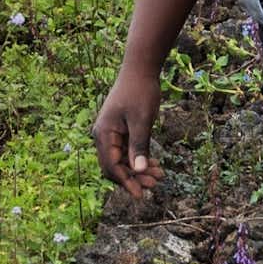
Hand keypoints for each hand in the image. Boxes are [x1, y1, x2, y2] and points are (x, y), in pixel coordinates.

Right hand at [94, 61, 164, 201]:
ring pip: (122, 159)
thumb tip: (138, 171)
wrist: (140, 69)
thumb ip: (139, 146)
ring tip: (159, 176)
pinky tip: (155, 165)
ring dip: (139, 169)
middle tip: (154, 185)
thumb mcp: (142, 121)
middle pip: (115, 166)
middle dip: (134, 177)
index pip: (112, 166)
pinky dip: (139, 158)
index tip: (140, 194)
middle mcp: (103, 135)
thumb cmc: (140, 92)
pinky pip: (126, 150)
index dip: (126, 182)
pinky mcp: (119, 130)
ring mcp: (110, 133)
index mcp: (104, 134)